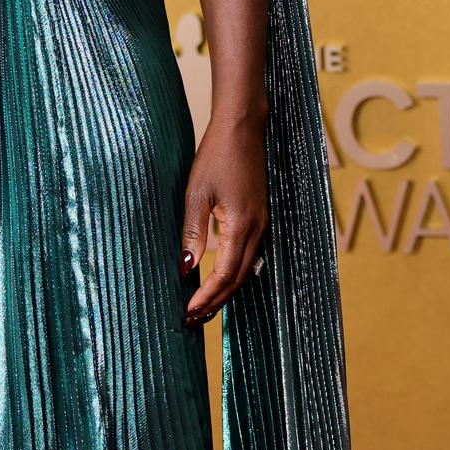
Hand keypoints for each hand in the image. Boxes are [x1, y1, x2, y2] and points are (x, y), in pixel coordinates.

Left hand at [180, 113, 268, 325]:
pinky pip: (249, 256)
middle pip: (239, 279)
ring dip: (225, 291)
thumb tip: (187, 268)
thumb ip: (193, 232)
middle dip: (216, 302)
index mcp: (242, 225)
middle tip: (193, 320)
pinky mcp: (259, 218)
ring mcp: (262, 224)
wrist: (243, 128)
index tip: (188, 312)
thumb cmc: (216, 156)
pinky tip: (219, 281)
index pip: (225, 274)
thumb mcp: (196, 194)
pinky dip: (234, 274)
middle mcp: (258, 229)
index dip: (207, 296)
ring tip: (203, 308)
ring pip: (246, 270)